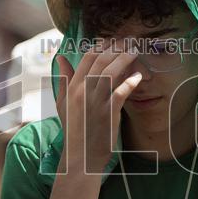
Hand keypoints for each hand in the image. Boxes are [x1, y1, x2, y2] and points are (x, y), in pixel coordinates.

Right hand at [56, 45, 141, 172]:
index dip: (102, 46)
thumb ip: (63, 79)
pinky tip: (138, 76)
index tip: (114, 41)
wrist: (80, 157)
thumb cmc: (74, 130)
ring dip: (125, 59)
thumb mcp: (63, 103)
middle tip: (129, 42)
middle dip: (117, 48)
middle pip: (101, 61)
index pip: (87, 58)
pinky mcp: (108, 114)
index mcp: (73, 87)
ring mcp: (96, 102)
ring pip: (111, 73)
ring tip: (135, 52)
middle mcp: (83, 91)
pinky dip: (130, 83)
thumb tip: (59, 57)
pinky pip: (120, 93)